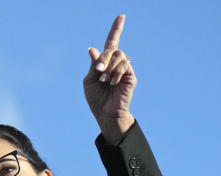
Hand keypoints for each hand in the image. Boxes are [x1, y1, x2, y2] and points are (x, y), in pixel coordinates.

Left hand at [83, 15, 135, 143]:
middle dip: (104, 58)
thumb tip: (93, 49)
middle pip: (113, 48)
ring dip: (109, 67)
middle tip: (98, 70)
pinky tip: (113, 82)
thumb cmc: (96, 98)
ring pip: (119, 55)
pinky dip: (116, 72)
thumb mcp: (89, 80)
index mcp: (105, 62)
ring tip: (105, 80)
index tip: (121, 16)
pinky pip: (125, 65)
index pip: (112, 43)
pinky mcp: (131, 76)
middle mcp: (116, 63)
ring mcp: (124, 69)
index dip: (116, 29)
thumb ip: (93, 65)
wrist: (105, 113)